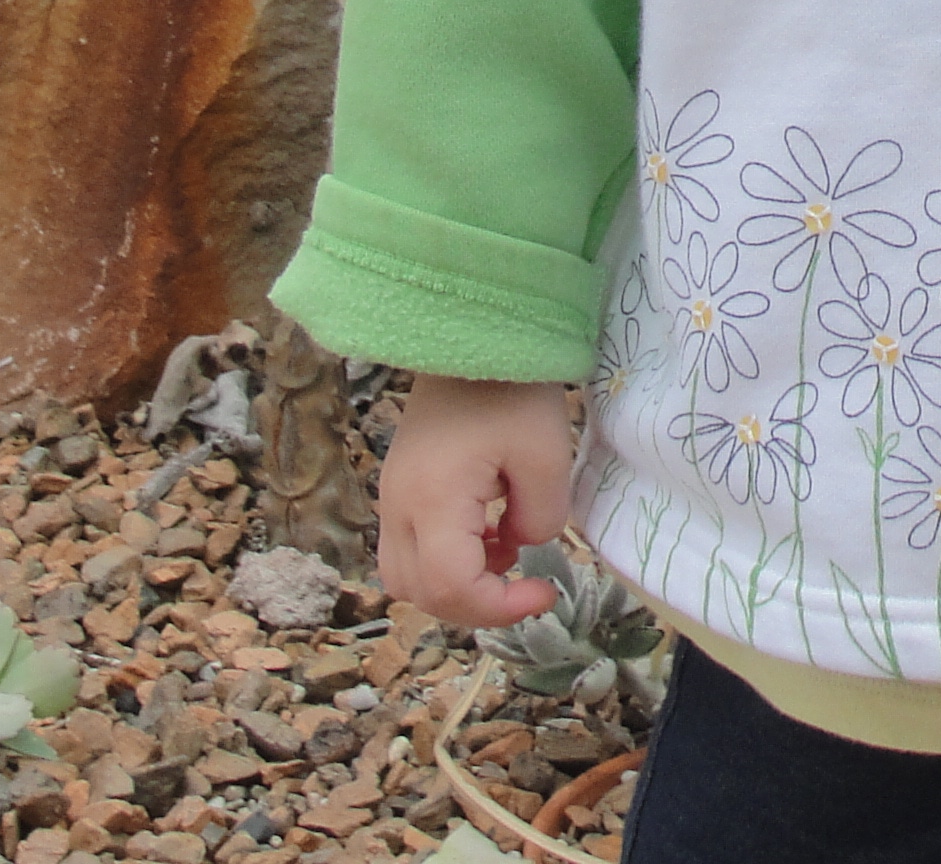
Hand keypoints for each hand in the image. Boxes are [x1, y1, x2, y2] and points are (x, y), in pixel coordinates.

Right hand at [377, 375, 574, 626]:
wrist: (473, 331)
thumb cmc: (512, 387)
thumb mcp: (546, 453)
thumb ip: (541, 516)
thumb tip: (523, 546)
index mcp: (432, 500)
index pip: (451, 588)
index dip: (499, 609)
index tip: (545, 594)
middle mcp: (398, 506)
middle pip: (420, 592)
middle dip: (476, 605)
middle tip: (526, 587)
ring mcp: (393, 495)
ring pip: (406, 576)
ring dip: (455, 585)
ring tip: (506, 557)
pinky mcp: (400, 486)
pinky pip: (409, 548)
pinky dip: (445, 560)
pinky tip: (490, 534)